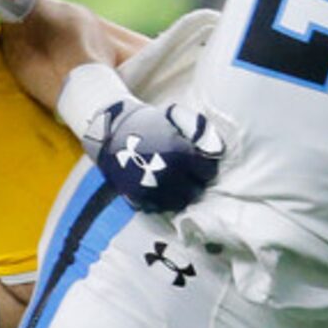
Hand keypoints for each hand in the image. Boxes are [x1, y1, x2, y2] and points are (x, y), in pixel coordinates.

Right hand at [84, 96, 224, 214]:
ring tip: (175, 187)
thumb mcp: (175, 120)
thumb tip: (215, 150)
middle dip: (194, 184)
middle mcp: (169, 173)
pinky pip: (158, 207)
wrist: (111, 130)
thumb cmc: (147, 122)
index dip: (205, 169)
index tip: (200, 166)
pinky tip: (161, 191)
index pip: (208, 173)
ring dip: (180, 196)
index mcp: (181, 154)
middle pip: (195, 192)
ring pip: (178, 203)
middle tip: (188, 178)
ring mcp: (153, 188)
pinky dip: (162, 202)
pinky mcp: (138, 196)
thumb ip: (198, 135)